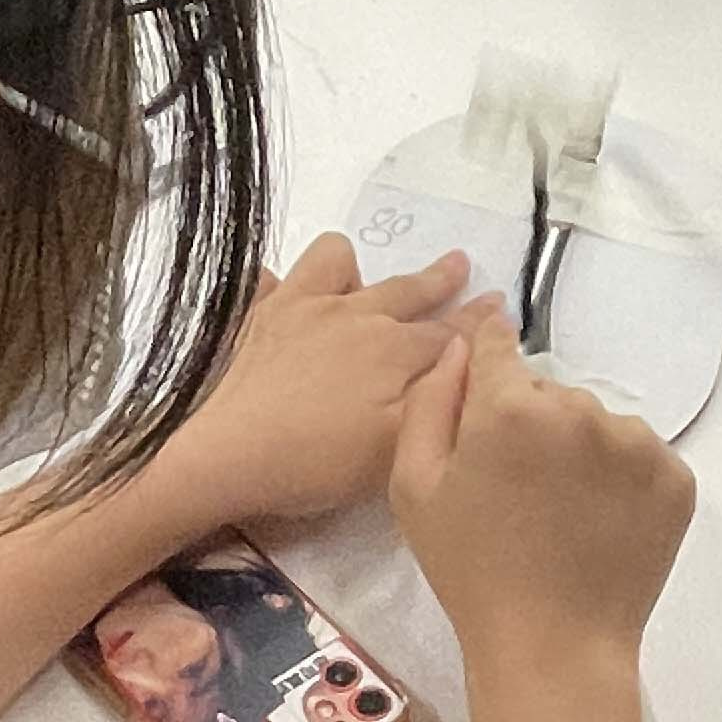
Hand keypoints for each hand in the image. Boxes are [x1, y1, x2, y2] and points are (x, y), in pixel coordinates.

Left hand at [144, 234, 470, 531]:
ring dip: (352, 267)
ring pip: (334, 262)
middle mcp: (350, 314)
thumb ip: (438, 403)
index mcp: (392, 349)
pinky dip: (272, 283)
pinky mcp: (249, 315)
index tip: (501, 303)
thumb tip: (471, 364)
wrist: (220, 454)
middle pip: (405, 291)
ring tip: (355, 276)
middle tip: (460, 261)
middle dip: (438, 280)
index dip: (478, 323)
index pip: (448, 334)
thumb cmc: (314, 461)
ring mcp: (295, 307)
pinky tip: (271, 294)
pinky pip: (263, 280)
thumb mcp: (395, 447)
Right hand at [392, 307, 695, 673]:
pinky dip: (621, 480)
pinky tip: (598, 523)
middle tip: (518, 489)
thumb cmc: (472, 572)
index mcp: (510, 408)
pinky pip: (639, 455)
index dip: (487, 364)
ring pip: (597, 422)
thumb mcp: (416, 488)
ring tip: (561, 513)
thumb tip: (458, 347)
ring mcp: (636, 443)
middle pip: (549, 392)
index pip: (498, 344)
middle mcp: (581, 410)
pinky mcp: (676, 477)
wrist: (554, 647)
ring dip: (580, 450)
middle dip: (531, 424)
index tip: (488, 392)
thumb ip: (430, 401)